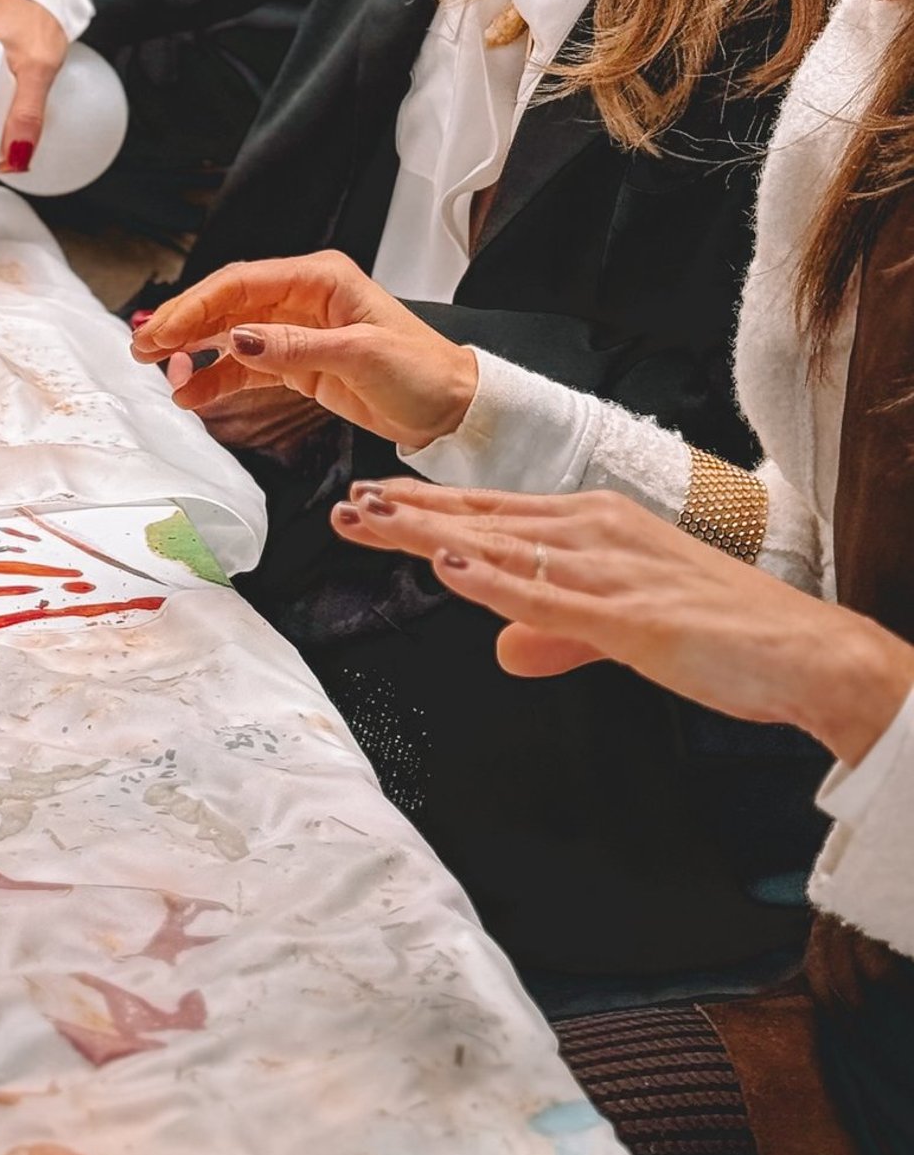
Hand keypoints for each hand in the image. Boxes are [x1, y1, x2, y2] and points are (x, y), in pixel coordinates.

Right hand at [131, 251, 477, 451]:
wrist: (453, 410)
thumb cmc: (423, 372)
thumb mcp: (360, 355)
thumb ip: (294, 347)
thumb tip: (239, 339)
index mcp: (320, 279)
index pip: (242, 284)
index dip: (196, 305)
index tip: (163, 330)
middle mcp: (304, 298)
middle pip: (227, 305)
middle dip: (183, 325)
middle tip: (143, 349)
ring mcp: (298, 331)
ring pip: (229, 335)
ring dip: (195, 355)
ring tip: (164, 376)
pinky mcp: (298, 363)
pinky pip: (245, 366)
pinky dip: (218, 379)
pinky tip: (194, 393)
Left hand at [331, 479, 913, 765]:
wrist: (807, 650)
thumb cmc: (725, 632)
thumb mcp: (623, 627)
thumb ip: (556, 634)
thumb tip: (502, 652)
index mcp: (595, 524)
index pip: (492, 511)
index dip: (428, 507)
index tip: (373, 501)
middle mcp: (595, 531)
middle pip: (483, 517)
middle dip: (409, 513)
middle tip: (347, 507)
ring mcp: (610, 569)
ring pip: (501, 544)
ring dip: (431, 533)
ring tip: (372, 522)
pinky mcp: (629, 614)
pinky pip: (548, 594)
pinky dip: (495, 579)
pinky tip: (452, 566)